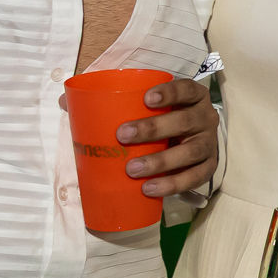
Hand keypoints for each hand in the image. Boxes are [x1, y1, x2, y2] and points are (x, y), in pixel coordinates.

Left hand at [108, 77, 220, 198]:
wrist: (190, 142)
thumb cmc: (163, 119)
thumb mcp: (150, 107)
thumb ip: (118, 103)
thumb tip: (68, 103)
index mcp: (193, 97)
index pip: (186, 89)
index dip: (170, 92)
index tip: (146, 98)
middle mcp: (206, 118)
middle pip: (185, 121)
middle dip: (154, 128)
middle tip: (123, 135)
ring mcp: (209, 143)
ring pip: (190, 151)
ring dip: (160, 161)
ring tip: (132, 169)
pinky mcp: (208, 167)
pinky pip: (194, 177)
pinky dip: (172, 184)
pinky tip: (150, 188)